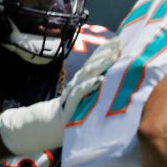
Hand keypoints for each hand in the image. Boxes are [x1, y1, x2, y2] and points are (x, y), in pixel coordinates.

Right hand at [0, 36, 120, 153]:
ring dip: (99, 65)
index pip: (94, 61)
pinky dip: (89, 86)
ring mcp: (72, 92)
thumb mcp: (86, 97)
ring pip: (86, 75)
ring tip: (112, 57)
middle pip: (92, 64)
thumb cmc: (72, 111)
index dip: (105, 50)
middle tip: (119, 43)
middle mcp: (77, 83)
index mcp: (82, 80)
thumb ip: (96, 87)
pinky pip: (79, 93)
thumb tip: (116, 78)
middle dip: (105, 53)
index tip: (119, 40)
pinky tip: (99, 81)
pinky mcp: (70, 105)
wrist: (47, 125)